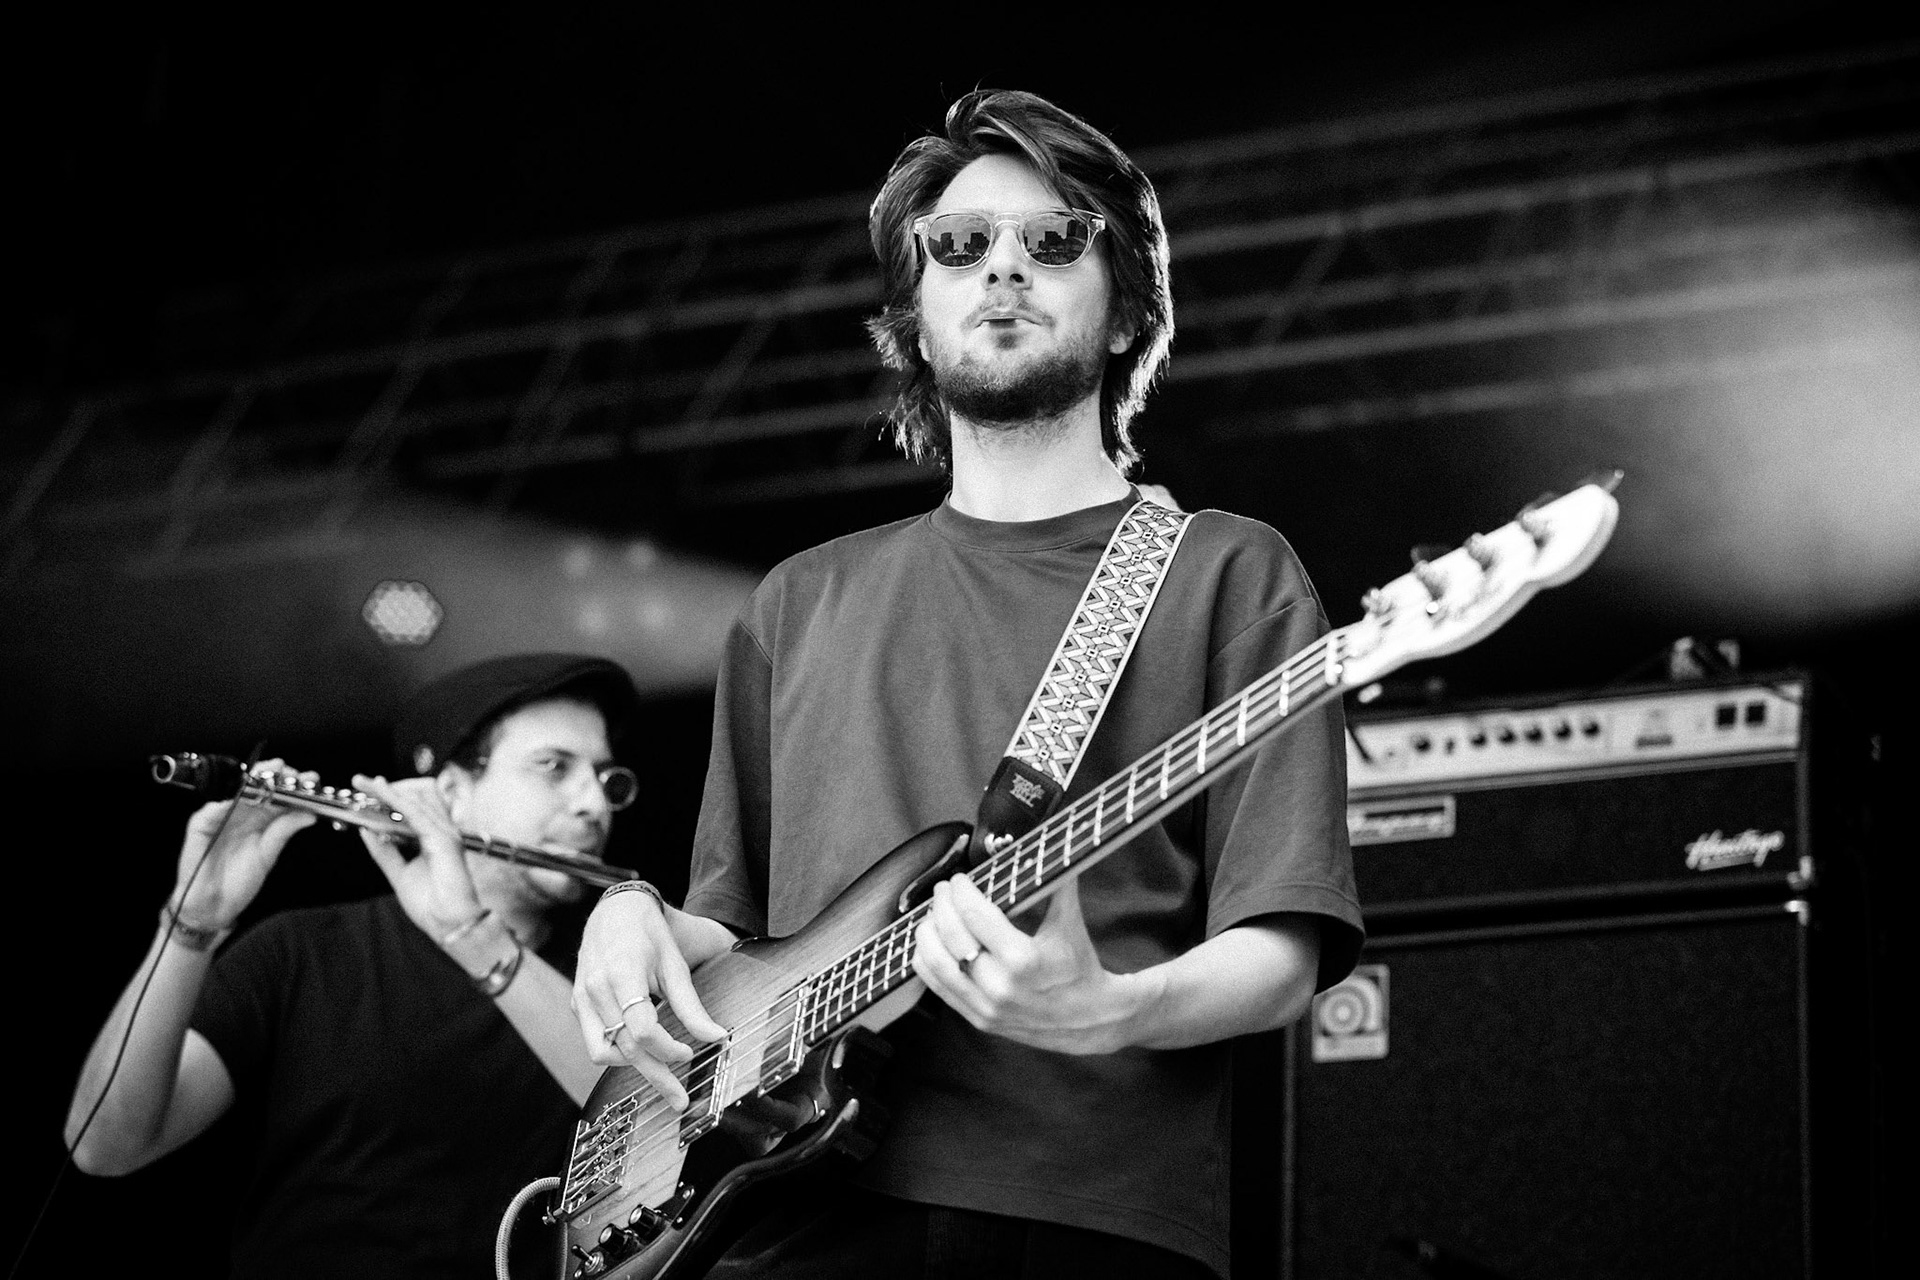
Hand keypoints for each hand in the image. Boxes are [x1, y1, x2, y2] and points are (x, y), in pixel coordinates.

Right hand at [170, 759, 316, 926]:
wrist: (214, 905)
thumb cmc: (239, 881)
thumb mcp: (268, 854)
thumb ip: (284, 832)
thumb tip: (310, 814)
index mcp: (259, 818)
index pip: (276, 793)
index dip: (292, 784)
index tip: (311, 779)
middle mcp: (240, 812)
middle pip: (257, 785)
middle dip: (274, 775)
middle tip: (290, 772)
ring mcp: (220, 816)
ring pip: (235, 791)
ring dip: (252, 782)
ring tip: (269, 775)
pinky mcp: (200, 826)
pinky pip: (211, 810)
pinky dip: (225, 803)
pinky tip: (239, 798)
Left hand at [351, 774, 484, 939]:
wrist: (449, 923)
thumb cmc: (431, 904)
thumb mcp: (399, 874)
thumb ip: (385, 851)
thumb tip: (367, 831)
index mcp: (434, 838)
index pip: (414, 806)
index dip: (391, 794)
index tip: (368, 788)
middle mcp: (442, 831)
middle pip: (417, 794)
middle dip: (387, 786)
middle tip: (362, 782)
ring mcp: (445, 833)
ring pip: (416, 798)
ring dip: (388, 789)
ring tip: (366, 784)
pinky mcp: (443, 839)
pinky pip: (415, 813)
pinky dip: (396, 802)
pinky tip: (380, 794)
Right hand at [572, 891, 726, 1109]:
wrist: (614, 911)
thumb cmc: (649, 935)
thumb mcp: (675, 964)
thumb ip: (691, 1005)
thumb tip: (716, 1037)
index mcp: (622, 974)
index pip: (641, 1028)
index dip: (668, 1048)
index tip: (690, 1053)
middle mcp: (596, 989)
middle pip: (625, 1048)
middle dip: (657, 1077)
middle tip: (680, 1100)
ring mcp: (582, 998)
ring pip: (604, 1053)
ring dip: (633, 1068)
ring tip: (662, 1073)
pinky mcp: (577, 1005)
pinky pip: (595, 1043)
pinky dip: (618, 1054)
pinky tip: (640, 1053)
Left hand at [912, 873, 1156, 1055]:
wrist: (1089, 1019)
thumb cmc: (1079, 966)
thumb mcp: (1069, 921)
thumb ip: (1056, 880)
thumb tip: (1048, 841)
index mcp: (1023, 959)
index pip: (975, 915)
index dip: (961, 891)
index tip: (960, 880)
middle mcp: (1000, 986)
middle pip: (950, 935)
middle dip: (942, 904)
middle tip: (945, 890)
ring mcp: (985, 1006)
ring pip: (935, 962)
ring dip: (928, 931)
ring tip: (934, 913)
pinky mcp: (977, 1018)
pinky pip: (936, 987)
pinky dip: (926, 960)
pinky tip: (931, 942)